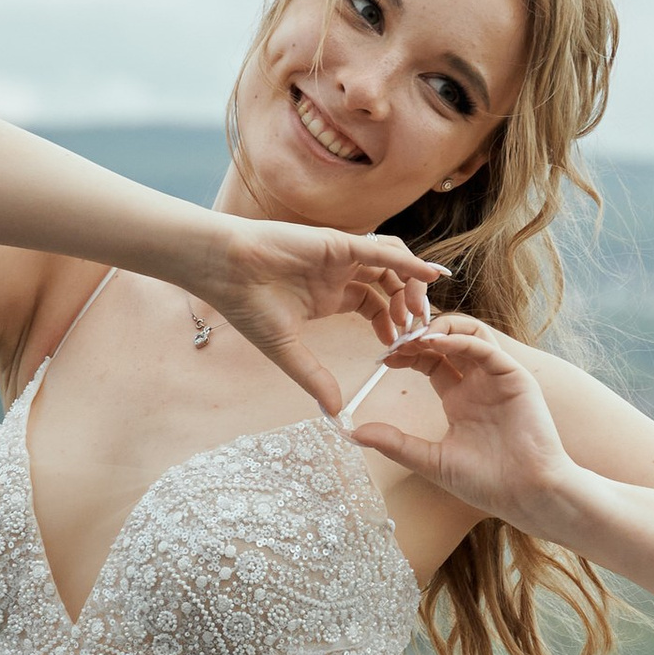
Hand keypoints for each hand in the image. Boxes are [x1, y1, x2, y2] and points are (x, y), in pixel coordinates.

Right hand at [196, 220, 444, 414]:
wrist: (224, 270)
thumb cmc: (246, 304)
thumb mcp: (286, 349)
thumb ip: (313, 377)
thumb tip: (335, 411)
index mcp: (329, 296)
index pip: (374, 308)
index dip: (391, 326)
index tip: (399, 347)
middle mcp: (339, 274)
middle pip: (389, 287)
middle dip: (408, 308)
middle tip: (417, 331)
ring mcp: (340, 256)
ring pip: (392, 267)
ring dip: (412, 287)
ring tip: (419, 311)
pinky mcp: (339, 243)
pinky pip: (381, 250)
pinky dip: (408, 260)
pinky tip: (429, 274)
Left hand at [344, 315, 581, 531]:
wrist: (527, 494)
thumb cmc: (487, 483)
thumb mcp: (431, 460)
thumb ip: (396, 444)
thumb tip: (353, 433)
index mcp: (459, 399)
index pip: (430, 360)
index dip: (407, 353)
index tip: (384, 356)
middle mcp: (478, 383)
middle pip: (448, 339)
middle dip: (420, 334)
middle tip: (395, 337)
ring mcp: (497, 377)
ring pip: (470, 332)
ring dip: (441, 328)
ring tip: (415, 336)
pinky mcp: (515, 377)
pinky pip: (485, 348)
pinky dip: (460, 341)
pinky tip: (436, 345)